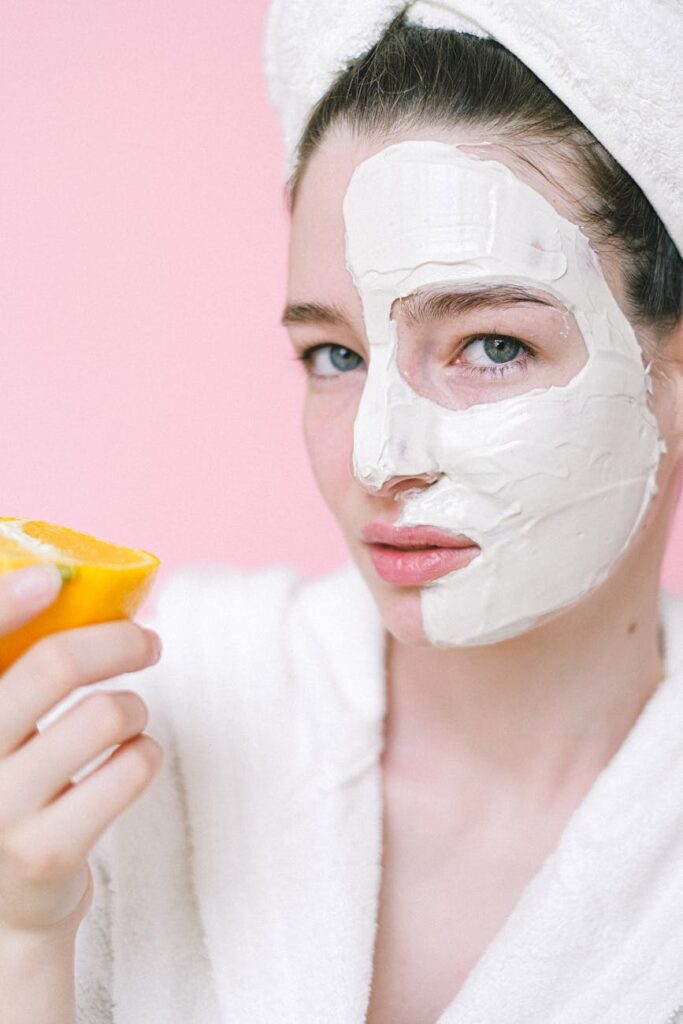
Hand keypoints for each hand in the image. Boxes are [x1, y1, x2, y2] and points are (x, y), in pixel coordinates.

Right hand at [0, 564, 162, 936]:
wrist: (6, 904)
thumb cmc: (14, 785)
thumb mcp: (2, 725)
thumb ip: (17, 670)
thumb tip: (62, 585)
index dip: (4, 602)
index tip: (48, 578)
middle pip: (55, 665)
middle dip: (120, 641)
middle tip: (147, 643)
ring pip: (105, 714)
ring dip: (134, 707)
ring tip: (128, 720)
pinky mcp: (45, 851)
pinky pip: (129, 768)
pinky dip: (145, 754)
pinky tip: (131, 762)